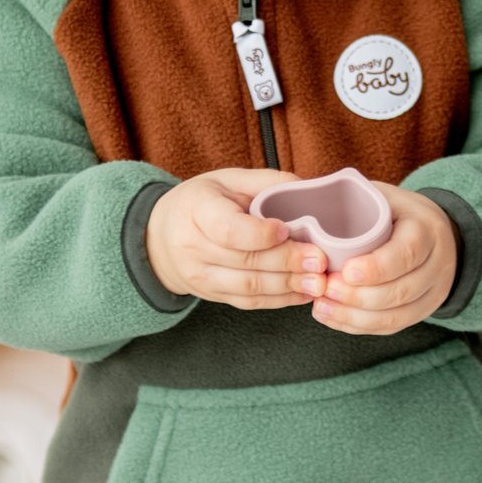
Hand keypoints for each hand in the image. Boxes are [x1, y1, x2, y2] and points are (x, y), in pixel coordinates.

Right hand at [145, 169, 326, 309]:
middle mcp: (193, 247)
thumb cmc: (203, 202)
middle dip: (287, 262)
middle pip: (245, 261)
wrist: (162, 236)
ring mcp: (201, 277)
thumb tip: (309, 189)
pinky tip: (303, 293)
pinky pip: (249, 302)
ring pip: (249, 287)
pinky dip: (280, 300)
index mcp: (196, 210)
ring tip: (317, 281)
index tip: (288, 230)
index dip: (261, 234)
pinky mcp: (212, 295)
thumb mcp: (227, 180)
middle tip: (319, 260)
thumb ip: (266, 182)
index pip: (228, 230)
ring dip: (288, 286)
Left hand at [307, 183, 459, 335]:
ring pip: (395, 317)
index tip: (345, 271)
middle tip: (324, 289)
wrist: (435, 235)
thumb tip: (304, 197)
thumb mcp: (384, 197)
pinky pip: (390, 327)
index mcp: (426, 230)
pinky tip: (332, 316)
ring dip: (354, 316)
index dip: (377, 268)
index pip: (406, 254)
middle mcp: (436, 265)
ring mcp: (431, 293)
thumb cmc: (397, 213)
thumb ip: (354, 200)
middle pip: (400, 291)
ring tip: (321, 306)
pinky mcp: (420, 313)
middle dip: (358, 296)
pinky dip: (358, 326)